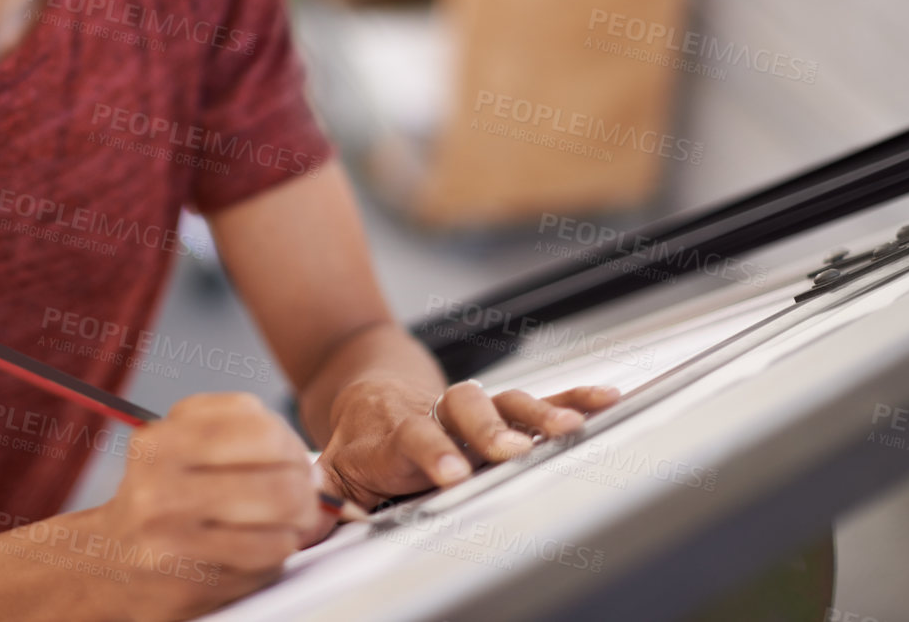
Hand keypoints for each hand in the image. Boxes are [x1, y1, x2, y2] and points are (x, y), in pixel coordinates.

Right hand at [87, 392, 338, 621]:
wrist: (106, 561)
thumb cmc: (156, 499)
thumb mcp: (176, 445)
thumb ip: (236, 436)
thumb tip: (307, 466)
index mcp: (160, 443)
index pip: (256, 425)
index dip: (288, 440)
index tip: (290, 454)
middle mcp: (161, 490)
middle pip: (278, 482)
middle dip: (305, 489)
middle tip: (303, 494)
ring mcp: (175, 542)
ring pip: (280, 529)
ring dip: (297, 526)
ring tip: (288, 521)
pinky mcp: (191, 584)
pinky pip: (265, 565)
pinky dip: (276, 554)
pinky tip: (261, 547)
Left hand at [309, 377, 619, 535]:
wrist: (368, 395)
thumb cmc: (360, 445)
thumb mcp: (332, 468)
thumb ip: (326, 492)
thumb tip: (305, 512)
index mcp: (391, 431)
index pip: (411, 437)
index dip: (431, 452)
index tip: (450, 472)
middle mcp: (435, 412)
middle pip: (463, 412)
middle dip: (489, 431)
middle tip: (511, 451)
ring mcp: (469, 410)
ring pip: (503, 403)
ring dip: (536, 417)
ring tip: (569, 432)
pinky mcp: (498, 410)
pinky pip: (538, 402)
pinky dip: (571, 401)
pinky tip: (604, 402)